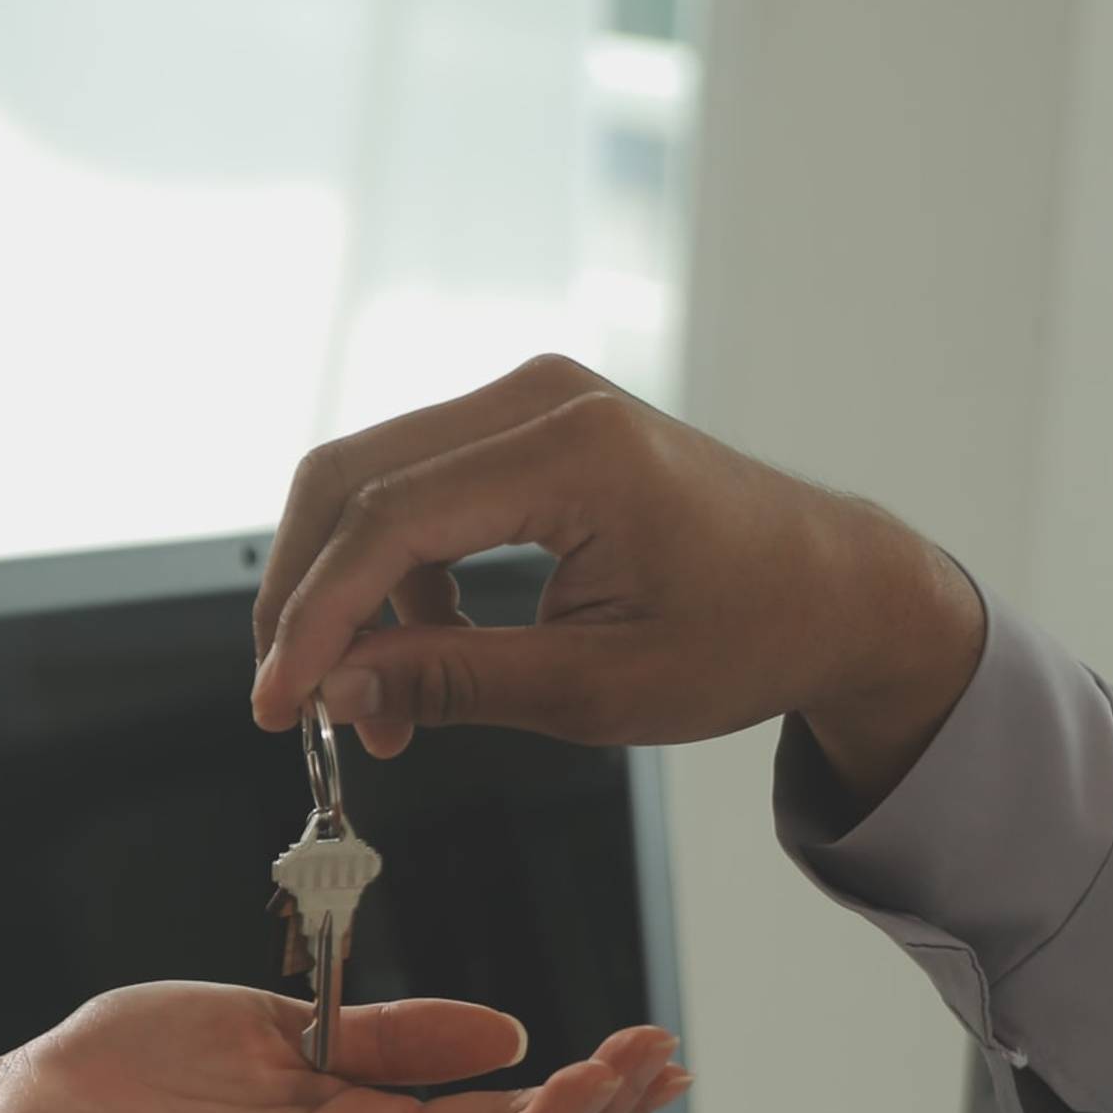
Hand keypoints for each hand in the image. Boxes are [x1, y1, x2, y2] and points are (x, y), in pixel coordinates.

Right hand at [249, 355, 985, 805]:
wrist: (834, 589)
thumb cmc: (747, 636)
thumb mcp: (599, 689)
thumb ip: (458, 683)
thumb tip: (337, 691)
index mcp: (573, 452)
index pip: (390, 523)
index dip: (314, 621)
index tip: (278, 707)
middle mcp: (541, 399)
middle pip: (353, 479)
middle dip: (306, 599)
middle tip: (294, 708)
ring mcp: (532, 402)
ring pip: (373, 481)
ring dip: (349, 595)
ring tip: (379, 714)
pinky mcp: (529, 426)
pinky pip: (420, 488)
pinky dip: (396, 575)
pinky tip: (417, 660)